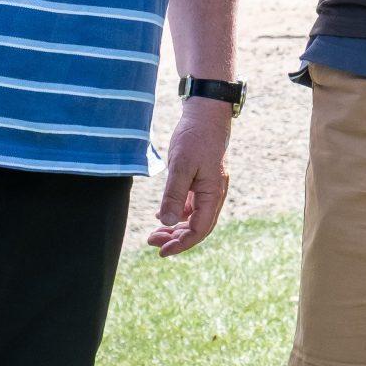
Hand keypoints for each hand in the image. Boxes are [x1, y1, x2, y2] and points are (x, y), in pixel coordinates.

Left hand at [148, 96, 231, 256]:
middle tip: (151, 241)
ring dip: (176, 228)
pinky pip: (192, 205)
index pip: (200, 230)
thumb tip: (166, 222)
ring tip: (155, 233)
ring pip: (195, 217)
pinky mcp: (202, 180)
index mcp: (212, 193)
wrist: (206, 113)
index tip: (161, 251)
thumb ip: (174, 195)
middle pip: (198, 227)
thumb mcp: (180, 166)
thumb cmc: (195, 137)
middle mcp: (214, 194)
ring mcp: (209, 187)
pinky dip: (178, 213)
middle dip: (176, 238)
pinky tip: (162, 215)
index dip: (181, 244)